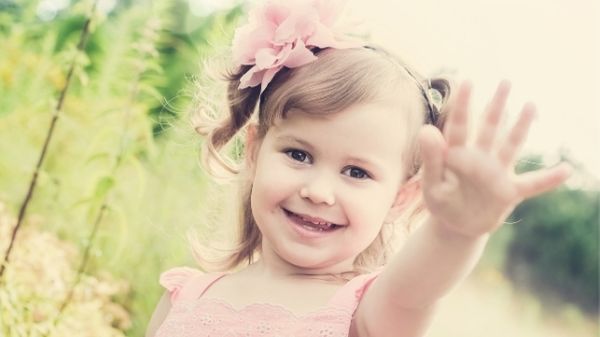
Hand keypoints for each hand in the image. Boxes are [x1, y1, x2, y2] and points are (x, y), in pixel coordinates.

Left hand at [418, 81, 570, 237]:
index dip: (462, 105)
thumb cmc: (441, 201)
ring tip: (531, 106)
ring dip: (520, 127)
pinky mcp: (508, 191)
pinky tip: (567, 170)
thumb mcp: (431, 184)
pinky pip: (532, 184)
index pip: (458, 126)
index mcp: (456, 154)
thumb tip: (426, 129)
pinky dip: (549, 178)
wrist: (456, 226)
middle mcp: (478, 158)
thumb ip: (431, 159)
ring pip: (510, 146)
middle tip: (505, 82)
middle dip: (496, 105)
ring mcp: (496, 172)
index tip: (466, 82)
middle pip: (488, 128)